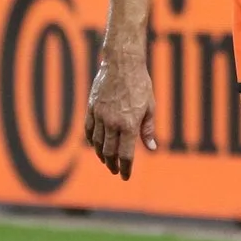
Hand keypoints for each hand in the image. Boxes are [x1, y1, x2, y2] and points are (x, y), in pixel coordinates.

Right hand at [85, 47, 156, 179]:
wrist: (122, 63)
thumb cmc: (140, 84)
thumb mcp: (150, 107)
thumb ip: (148, 130)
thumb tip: (152, 148)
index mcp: (129, 124)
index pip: (125, 155)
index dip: (125, 169)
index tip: (125, 176)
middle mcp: (112, 123)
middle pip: (109, 152)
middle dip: (112, 164)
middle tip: (115, 170)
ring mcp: (100, 116)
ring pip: (97, 143)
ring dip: (101, 155)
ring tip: (106, 160)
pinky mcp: (91, 108)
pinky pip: (88, 130)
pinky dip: (91, 141)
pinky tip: (95, 145)